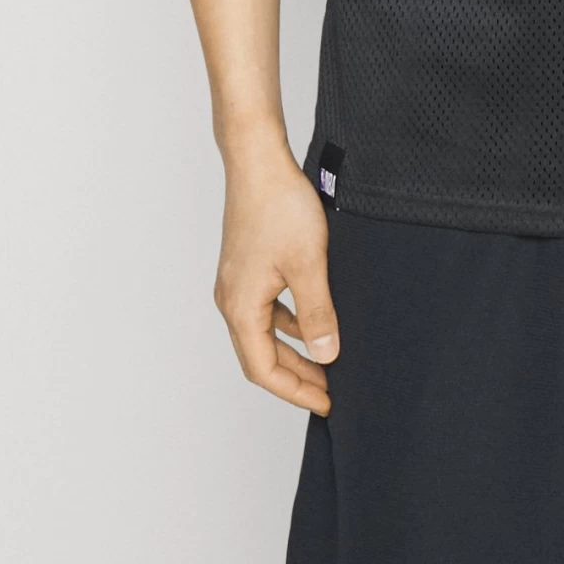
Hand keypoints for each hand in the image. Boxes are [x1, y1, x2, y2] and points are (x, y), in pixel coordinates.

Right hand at [214, 139, 338, 414]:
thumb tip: (326, 354)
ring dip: (294, 350)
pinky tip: (313, 320)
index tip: (326, 403)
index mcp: (241, 308)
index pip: (263, 370)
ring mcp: (238, 283)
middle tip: (330, 391)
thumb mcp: (308, 264)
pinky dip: (290, 323)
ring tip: (327, 360)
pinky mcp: (248, 266)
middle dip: (296, 377)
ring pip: (265, 333)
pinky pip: (267, 309)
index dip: (296, 391)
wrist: (259, 161)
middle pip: (261, 356)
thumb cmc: (279, 206)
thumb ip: (317, 313)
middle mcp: (232, 300)